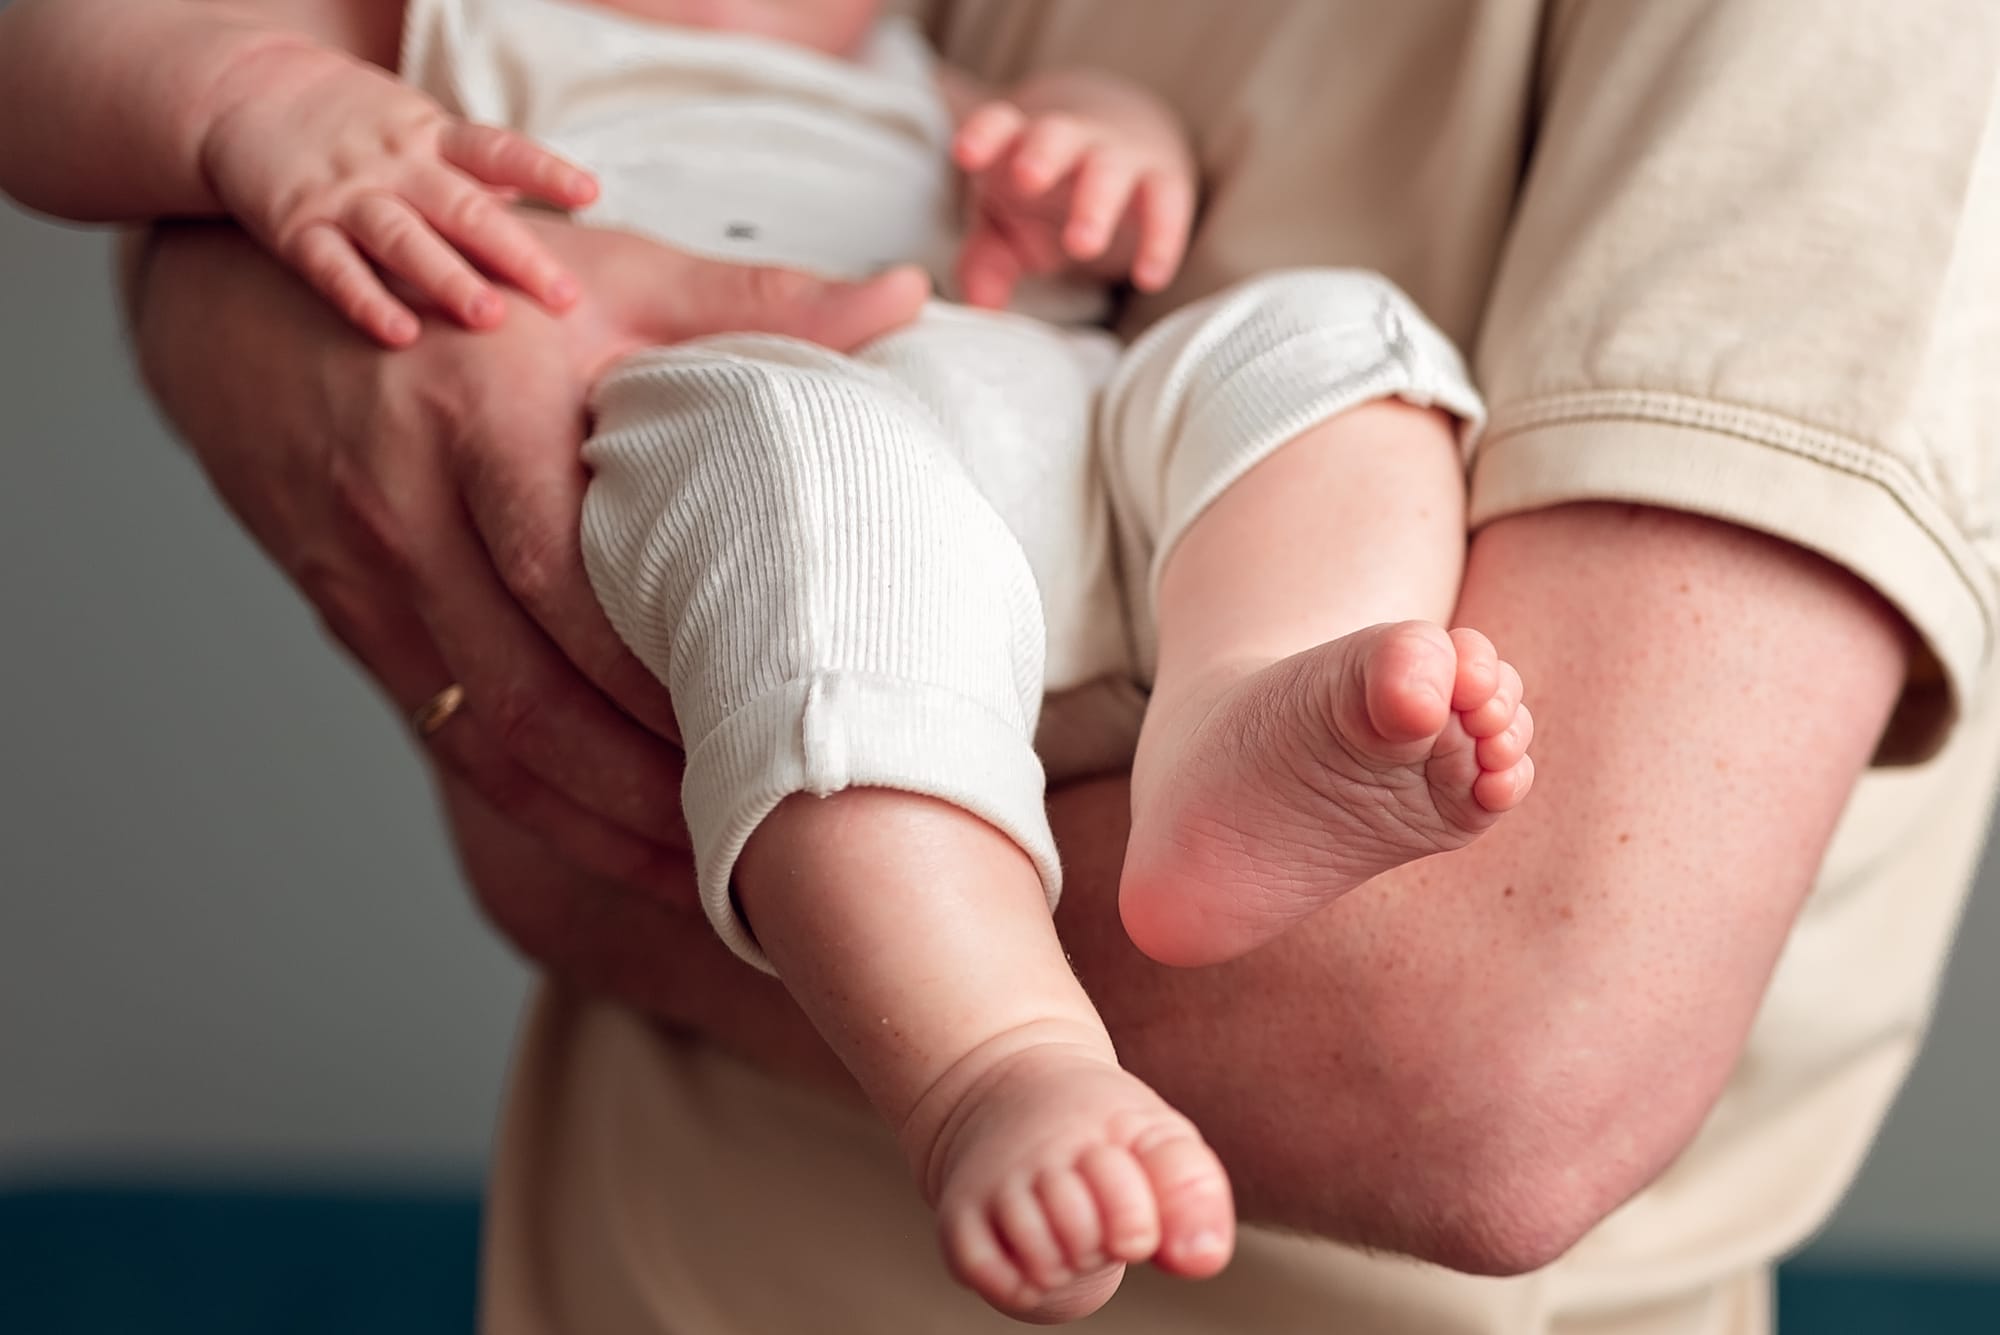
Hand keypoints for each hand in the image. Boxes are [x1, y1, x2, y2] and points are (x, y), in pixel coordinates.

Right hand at [132, 218, 929, 892]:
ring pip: (489, 742)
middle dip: (650, 792)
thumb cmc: (469, 286)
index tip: (774, 735)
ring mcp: (371, 580)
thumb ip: (753, 303)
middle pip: (533, 697)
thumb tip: (903, 296)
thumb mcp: (606, 275)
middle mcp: (411, 510)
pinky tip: (619, 846)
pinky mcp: (352, 625)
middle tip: (759, 845)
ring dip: (599, 829)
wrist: (255, 301)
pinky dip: (538, 811)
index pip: (578, 588)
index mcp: (484, 419)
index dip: (668, 684)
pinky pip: (451, 740)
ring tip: (706, 880)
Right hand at [200, 39, 598, 345]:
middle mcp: (395, 167)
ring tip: (490, 317)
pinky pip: (333, 268)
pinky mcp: (296, 226)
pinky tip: (400, 335)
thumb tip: (556, 192)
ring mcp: (346, 196)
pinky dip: (365, 301)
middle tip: (564, 297)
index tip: (589, 192)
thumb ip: (479, 167)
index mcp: (431, 138)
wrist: (241, 91)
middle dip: (517, 255)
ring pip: (404, 240)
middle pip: (465, 210)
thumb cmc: (353, 123)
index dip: (544, 170)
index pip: (496, 150)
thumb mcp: (419, 127)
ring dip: (448, 279)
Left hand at [953, 99, 1193, 308]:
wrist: (1131, 142)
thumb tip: (977, 305)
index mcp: (1020, 142)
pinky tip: (1149, 279)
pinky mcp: (1164, 181)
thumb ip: (986, 260)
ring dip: (1095, 203)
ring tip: (1082, 246)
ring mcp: (1120, 156)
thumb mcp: (1009, 224)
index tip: (965, 154)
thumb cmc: (1051, 191)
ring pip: (1109, 169)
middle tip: (1026, 179)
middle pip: (1055, 136)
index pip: (999, 125)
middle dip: (1041, 155)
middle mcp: (1070, 141)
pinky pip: (1167, 205)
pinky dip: (1160, 240)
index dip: (983, 135)